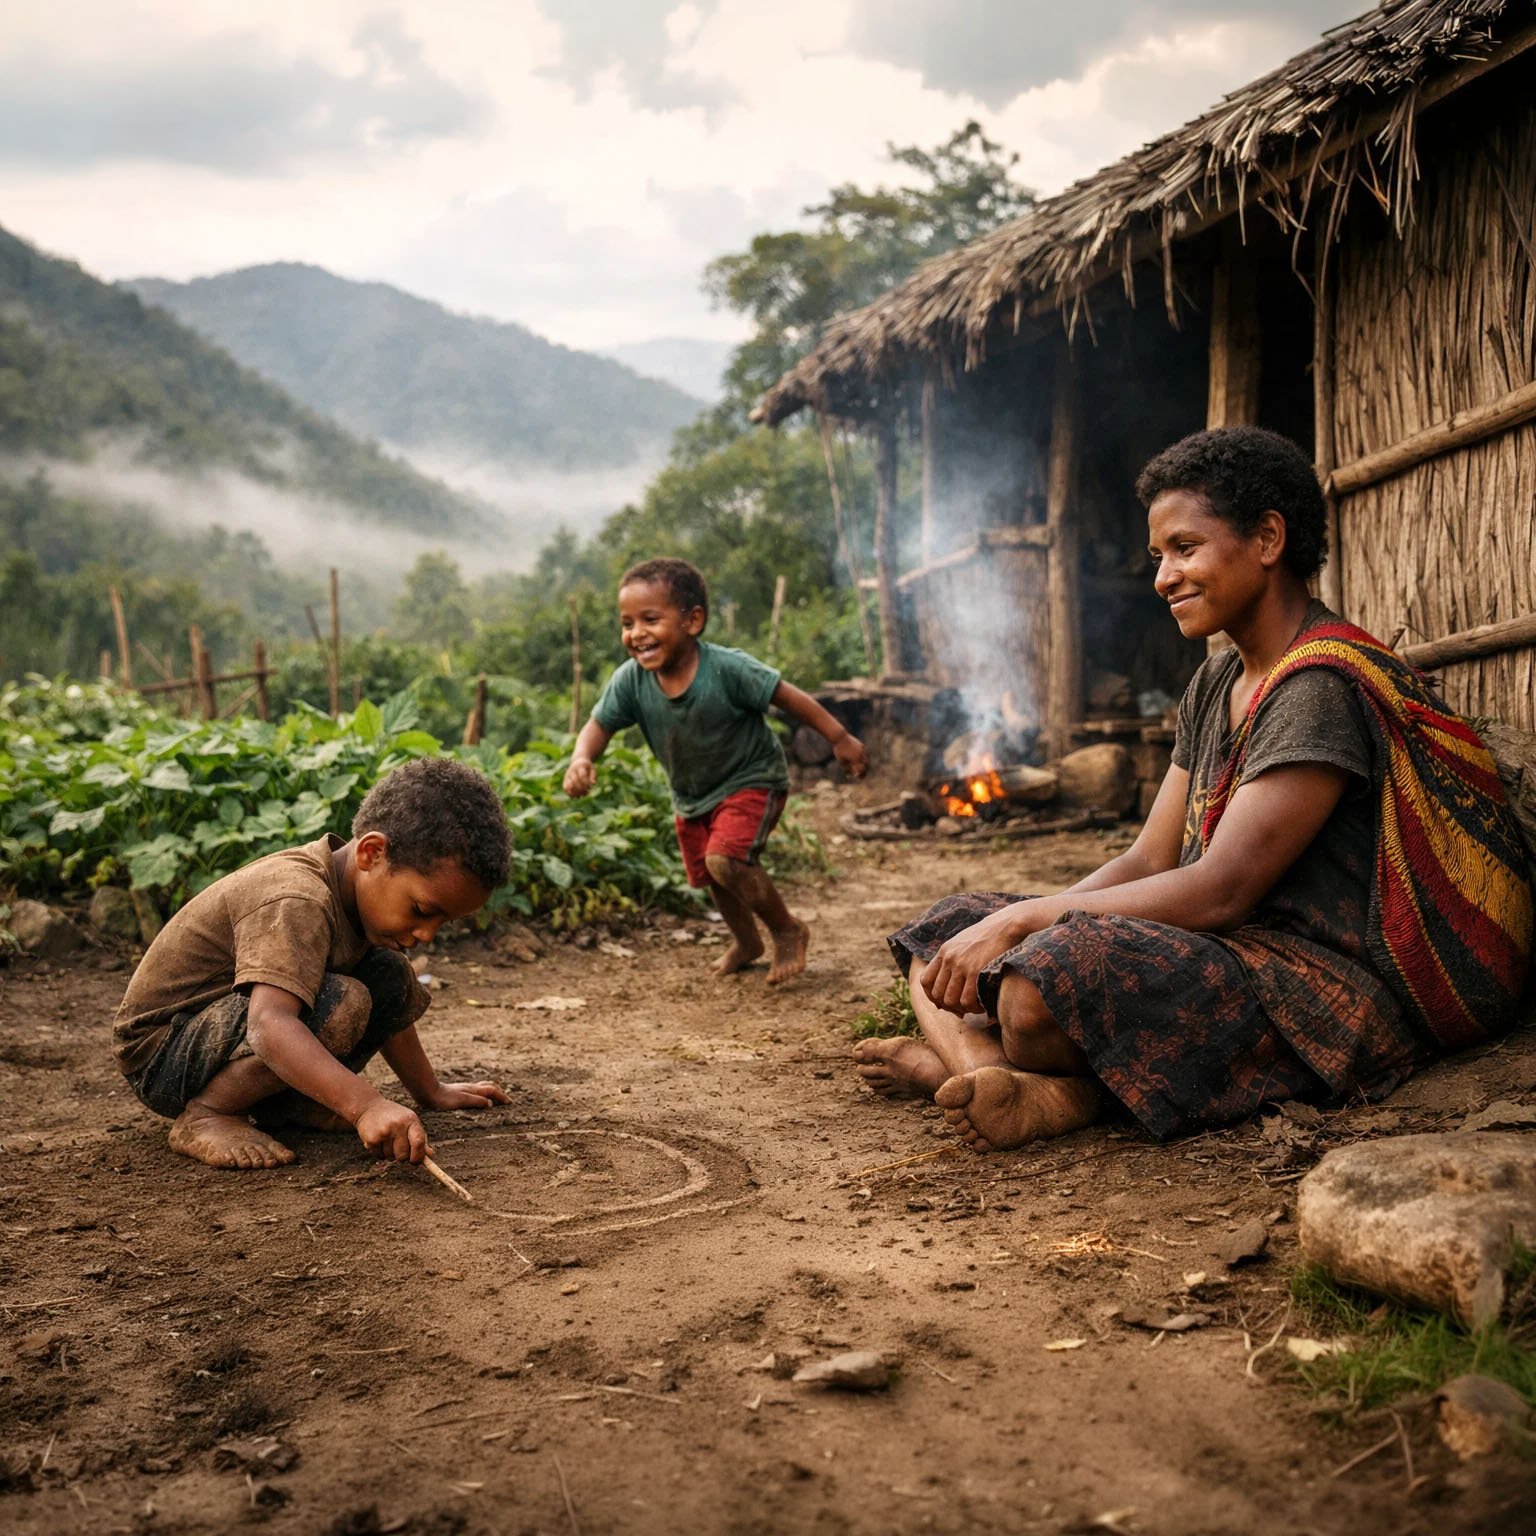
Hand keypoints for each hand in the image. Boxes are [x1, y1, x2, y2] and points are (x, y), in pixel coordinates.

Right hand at [355, 1099, 429, 1163]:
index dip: (419, 1156)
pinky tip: (378, 1140)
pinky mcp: (371, 1139)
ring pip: (391, 1157)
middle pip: (403, 1155)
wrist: (368, 1107)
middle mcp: (397, 1125)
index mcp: (410, 1120)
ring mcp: (384, 1132)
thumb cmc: (393, 1116)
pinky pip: (379, 1156)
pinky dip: (379, 1153)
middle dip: (402, 1156)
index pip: (418, 1142)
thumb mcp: (409, 1121)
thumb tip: (430, 1155)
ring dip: (389, 1154)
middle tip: (397, 1147)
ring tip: (386, 1139)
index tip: (416, 1161)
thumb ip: (420, 1138)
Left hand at [419, 1080, 511, 1111]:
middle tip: (505, 1099)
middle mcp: (471, 1088)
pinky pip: (476, 1090)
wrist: (429, 1092)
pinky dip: (482, 1093)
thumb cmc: (443, 1099)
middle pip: (490, 1086)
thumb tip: (490, 1104)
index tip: (509, 1103)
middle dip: (499, 1092)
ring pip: (483, 1087)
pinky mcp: (459, 1092)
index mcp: (474, 1090)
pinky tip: (477, 1099)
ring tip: (495, 1098)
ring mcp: (465, 1089)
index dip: (502, 1096)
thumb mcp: (461, 1101)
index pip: (492, 1091)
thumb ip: (476, 1101)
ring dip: (492, 1091)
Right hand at [563, 757, 594, 796]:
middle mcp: (572, 771)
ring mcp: (567, 775)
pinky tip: (576, 796)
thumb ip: (593, 776)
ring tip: (582, 795)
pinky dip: (570, 794)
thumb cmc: (587, 767)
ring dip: (575, 793)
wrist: (577, 761)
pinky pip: (565, 788)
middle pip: (575, 781)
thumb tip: (593, 783)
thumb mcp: (592, 768)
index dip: (586, 783)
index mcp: (580, 766)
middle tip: (587, 792)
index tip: (590, 787)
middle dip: (581, 789)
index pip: (582, 776)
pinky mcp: (565, 780)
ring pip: (569, 785)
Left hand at [833, 734, 868, 778]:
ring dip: (864, 764)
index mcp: (855, 759)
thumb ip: (846, 769)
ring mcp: (862, 750)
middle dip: (864, 771)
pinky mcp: (861, 745)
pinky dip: (863, 757)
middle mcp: (860, 755)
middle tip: (861, 775)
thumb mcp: (841, 761)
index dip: (860, 775)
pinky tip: (861, 760)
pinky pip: (864, 753)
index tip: (858, 778)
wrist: (840, 737)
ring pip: (866, 759)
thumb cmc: (839, 750)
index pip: (861, 770)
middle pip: (865, 765)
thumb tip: (849, 775)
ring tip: (861, 768)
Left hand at [919, 903, 1037, 1014]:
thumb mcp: (964, 943)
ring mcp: (961, 965)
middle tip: (963, 1009)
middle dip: (949, 1007)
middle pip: (937, 994)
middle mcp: (949, 958)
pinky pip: (966, 1000)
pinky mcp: (975, 971)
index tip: (945, 1003)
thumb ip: (954, 959)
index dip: (932, 996)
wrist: (1007, 925)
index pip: (925, 981)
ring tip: (975, 1008)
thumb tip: (950, 983)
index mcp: (944, 952)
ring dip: (963, 1009)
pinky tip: (983, 1006)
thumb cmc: (990, 937)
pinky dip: (974, 1008)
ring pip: (950, 1000)